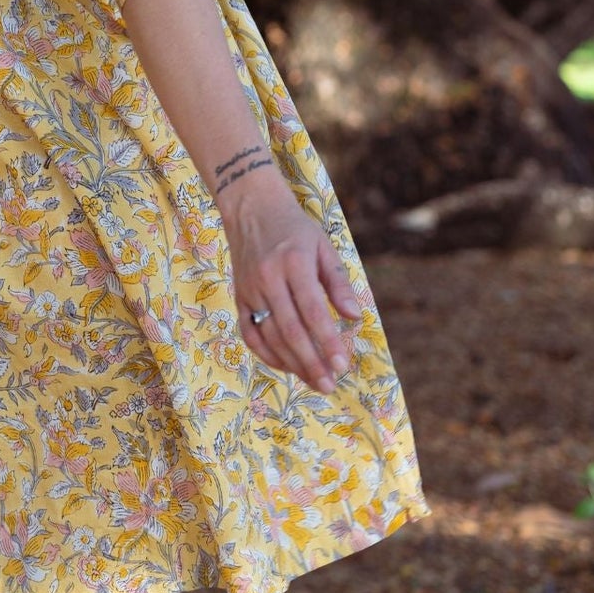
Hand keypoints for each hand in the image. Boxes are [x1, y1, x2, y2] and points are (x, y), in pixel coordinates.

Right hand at [223, 176, 364, 393]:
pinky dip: (266, 354)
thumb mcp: (323, 246)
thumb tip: (355, 317)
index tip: (343, 366)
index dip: (328, 341)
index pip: (313, 311)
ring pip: (270, 336)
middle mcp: (268, 278)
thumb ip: (338, 282)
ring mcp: (249, 289)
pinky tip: (286, 366)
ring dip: (293, 363)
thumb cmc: (294, 228)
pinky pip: (249, 333)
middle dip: (311, 362)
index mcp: (294, 263)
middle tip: (329, 385)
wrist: (250, 207)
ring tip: (314, 381)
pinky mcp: (238, 296)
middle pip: (290, 330)